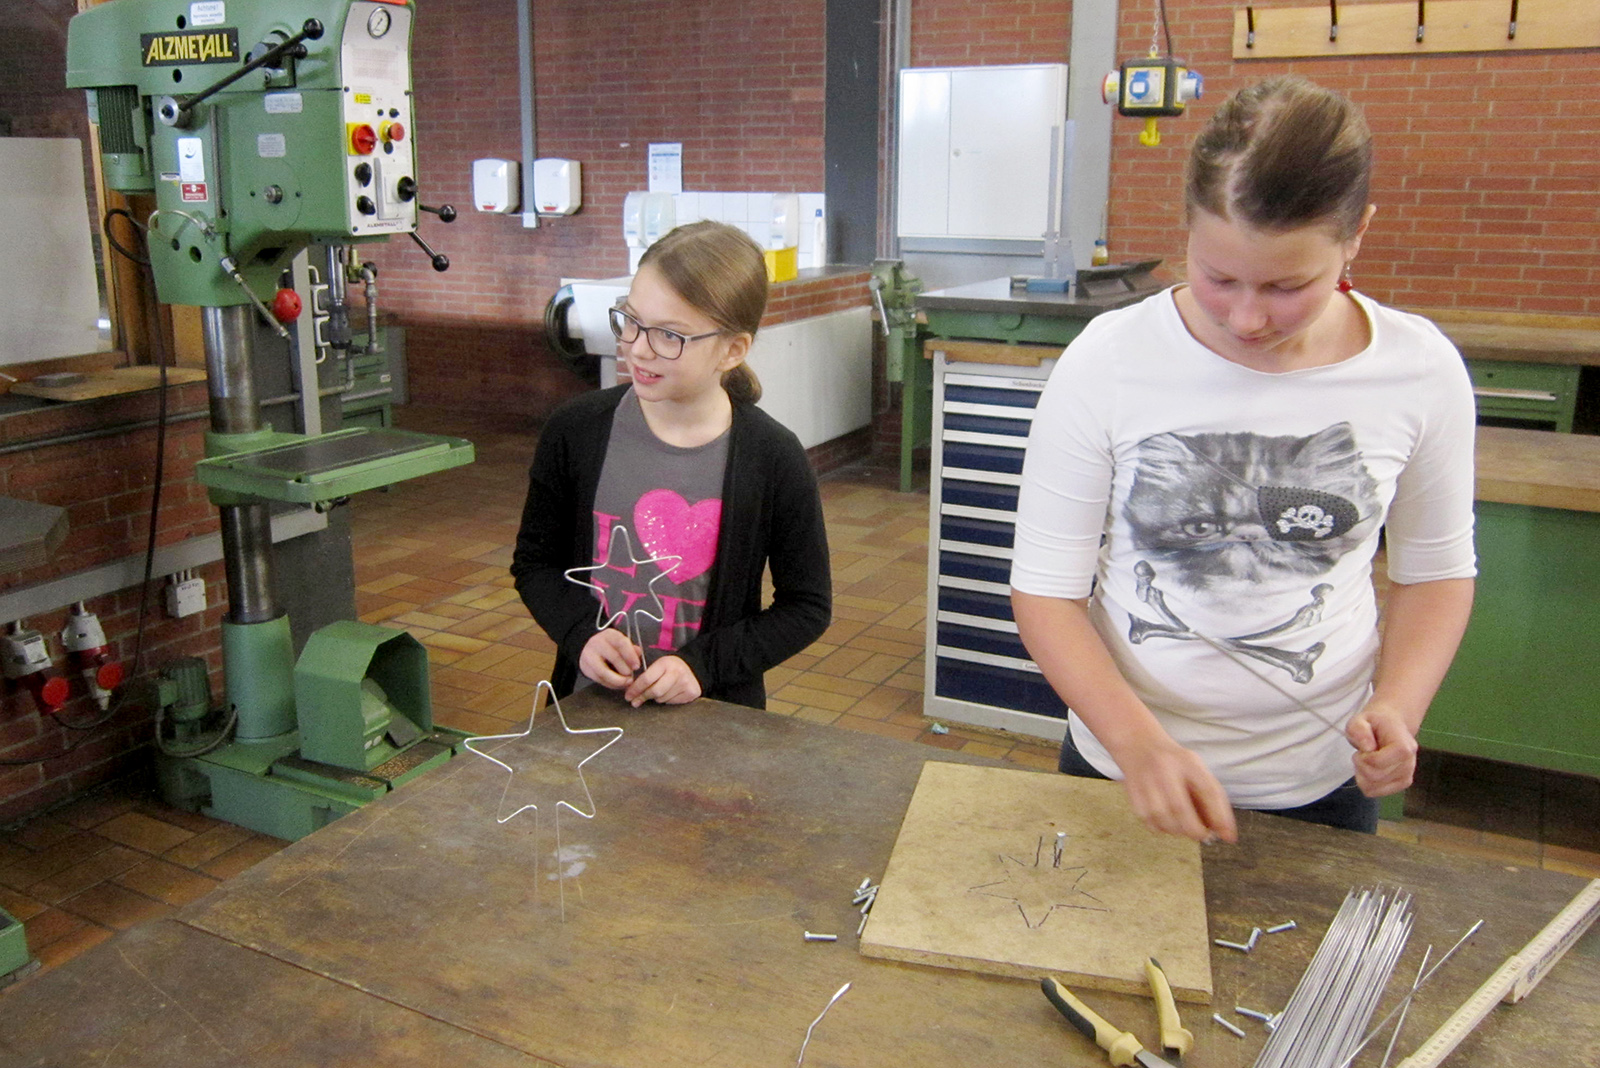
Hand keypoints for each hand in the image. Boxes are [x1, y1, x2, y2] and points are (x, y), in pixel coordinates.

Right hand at [578, 628, 641, 690]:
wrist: (589, 649)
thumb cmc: (610, 647)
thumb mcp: (620, 643)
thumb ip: (631, 648)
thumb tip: (639, 653)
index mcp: (609, 635)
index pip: (621, 643)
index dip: (630, 656)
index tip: (637, 667)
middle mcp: (597, 643)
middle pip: (614, 658)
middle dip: (625, 670)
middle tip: (632, 677)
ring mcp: (589, 655)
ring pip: (604, 672)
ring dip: (618, 680)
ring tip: (626, 682)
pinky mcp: (585, 668)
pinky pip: (599, 679)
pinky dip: (611, 684)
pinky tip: (618, 684)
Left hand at [624, 655, 701, 706]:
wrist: (691, 668)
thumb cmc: (668, 669)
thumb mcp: (657, 666)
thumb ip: (643, 675)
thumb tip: (629, 690)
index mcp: (665, 663)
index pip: (646, 679)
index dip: (635, 689)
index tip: (628, 696)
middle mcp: (677, 672)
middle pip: (655, 691)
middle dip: (643, 697)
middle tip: (635, 701)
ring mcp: (685, 682)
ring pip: (662, 699)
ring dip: (656, 698)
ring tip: (657, 693)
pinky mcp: (691, 692)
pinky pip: (671, 702)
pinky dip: (666, 700)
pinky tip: (668, 694)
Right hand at [1117, 740, 1236, 843]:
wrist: (1139, 744)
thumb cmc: (1175, 762)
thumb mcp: (1196, 770)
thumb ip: (1211, 798)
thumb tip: (1226, 833)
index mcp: (1187, 762)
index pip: (1207, 790)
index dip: (1220, 816)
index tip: (1228, 835)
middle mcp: (1165, 769)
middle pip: (1179, 808)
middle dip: (1194, 830)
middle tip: (1202, 836)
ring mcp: (1146, 780)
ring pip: (1162, 817)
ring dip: (1177, 831)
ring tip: (1184, 828)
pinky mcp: (1132, 792)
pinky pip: (1148, 820)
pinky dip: (1161, 828)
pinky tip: (1167, 823)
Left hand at [1346, 701, 1419, 796]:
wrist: (1391, 726)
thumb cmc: (1374, 724)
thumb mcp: (1360, 720)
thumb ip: (1359, 730)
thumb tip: (1368, 748)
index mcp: (1403, 746)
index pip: (1377, 763)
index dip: (1362, 758)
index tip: (1363, 748)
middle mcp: (1409, 763)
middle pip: (1375, 777)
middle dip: (1360, 766)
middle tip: (1362, 753)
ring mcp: (1407, 776)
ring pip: (1374, 788)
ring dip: (1362, 775)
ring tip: (1368, 760)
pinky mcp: (1402, 784)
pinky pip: (1376, 792)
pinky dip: (1366, 783)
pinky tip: (1370, 769)